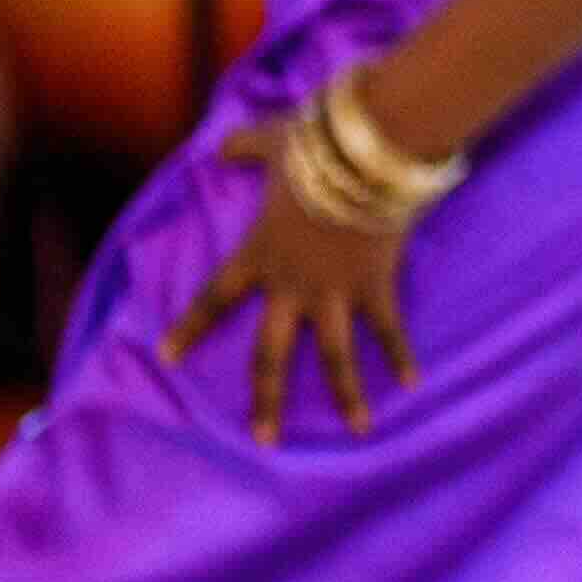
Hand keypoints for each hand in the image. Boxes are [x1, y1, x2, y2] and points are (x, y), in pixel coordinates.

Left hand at [158, 115, 418, 444]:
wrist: (367, 153)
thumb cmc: (314, 147)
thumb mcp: (269, 142)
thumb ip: (243, 148)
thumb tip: (220, 148)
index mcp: (258, 255)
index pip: (215, 299)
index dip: (191, 328)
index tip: (168, 356)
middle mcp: (292, 286)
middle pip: (272, 354)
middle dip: (266, 398)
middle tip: (263, 439)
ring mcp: (336, 291)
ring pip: (336, 356)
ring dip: (348, 394)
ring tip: (360, 428)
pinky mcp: (376, 284)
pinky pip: (389, 327)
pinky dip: (401, 353)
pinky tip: (413, 382)